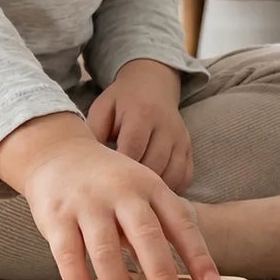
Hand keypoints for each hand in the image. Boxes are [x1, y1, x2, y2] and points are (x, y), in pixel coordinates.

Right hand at [0, 116, 218, 279]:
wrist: (56, 152)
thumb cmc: (106, 181)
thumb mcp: (138, 190)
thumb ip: (155, 227)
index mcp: (149, 186)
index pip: (179, 221)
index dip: (197, 253)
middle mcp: (121, 192)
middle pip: (145, 235)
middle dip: (161, 274)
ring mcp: (87, 204)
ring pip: (106, 250)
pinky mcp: (57, 217)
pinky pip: (69, 256)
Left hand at [87, 62, 193, 191]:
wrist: (153, 84)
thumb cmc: (122, 101)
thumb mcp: (103, 108)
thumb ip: (95, 133)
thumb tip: (90, 164)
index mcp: (141, 113)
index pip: (133, 147)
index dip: (121, 168)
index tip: (107, 183)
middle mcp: (166, 126)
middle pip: (154, 164)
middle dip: (137, 183)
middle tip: (121, 194)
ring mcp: (180, 138)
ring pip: (172, 174)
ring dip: (154, 189)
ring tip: (136, 195)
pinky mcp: (188, 148)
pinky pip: (185, 176)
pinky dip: (172, 188)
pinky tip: (154, 190)